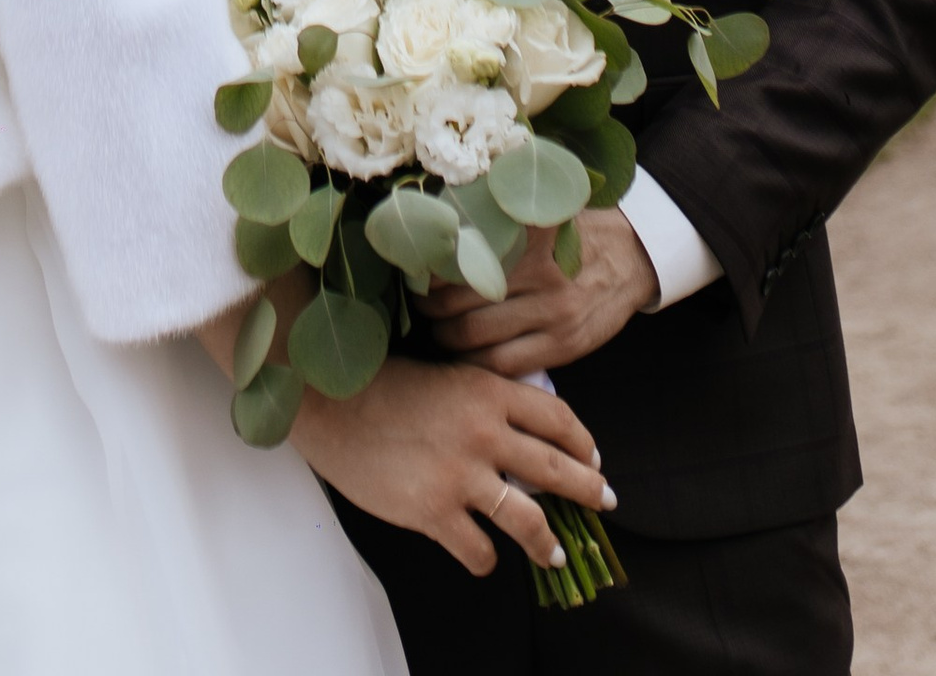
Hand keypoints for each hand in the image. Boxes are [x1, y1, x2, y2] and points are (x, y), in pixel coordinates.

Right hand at [291, 355, 613, 579]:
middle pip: (557, 469)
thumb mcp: (448, 375)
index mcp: (489, 391)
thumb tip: (526, 433)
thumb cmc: (385, 385)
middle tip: (604, 502)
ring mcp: (460, 475)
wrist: (331, 403)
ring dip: (548, 543)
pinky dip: (485, 560)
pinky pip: (478, 550)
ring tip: (555, 555)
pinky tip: (482, 559)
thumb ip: (488, 401)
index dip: (583, 442)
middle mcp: (484, 432)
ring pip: (529, 521)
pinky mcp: (433, 512)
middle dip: (588, 491)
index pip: (558, 418)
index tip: (594, 457)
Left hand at [418, 207, 657, 376]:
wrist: (631, 256)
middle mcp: (538, 272)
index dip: (427, 271)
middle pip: (458, 301)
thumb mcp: (537, 213)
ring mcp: (553, 313)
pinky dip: (476, 363)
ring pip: (475, 337)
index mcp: (525, 232)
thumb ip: (494, 219)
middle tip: (420, 306)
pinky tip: (468, 354)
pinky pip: (503, 365)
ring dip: (446, 338)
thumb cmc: (571, 233)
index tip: (413, 272)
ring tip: (439, 329)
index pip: (457, 256)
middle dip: (429, 309)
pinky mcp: (563, 345)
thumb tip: (434, 221)